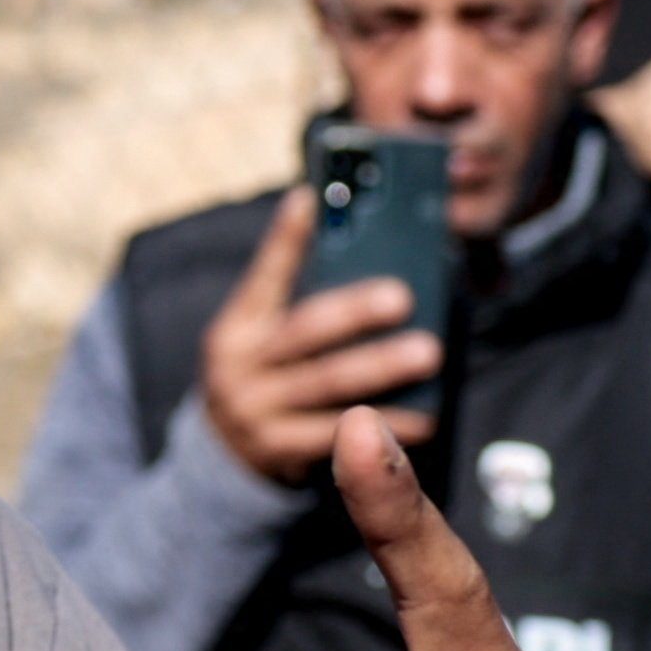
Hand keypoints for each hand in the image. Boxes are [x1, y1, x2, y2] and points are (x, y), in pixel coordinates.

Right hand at [197, 188, 439, 484]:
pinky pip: (338, 434)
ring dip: (380, 367)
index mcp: (238, 326)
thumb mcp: (264, 334)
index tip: (312, 198)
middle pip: (303, 331)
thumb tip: (359, 247)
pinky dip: (386, 424)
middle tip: (402, 296)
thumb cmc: (266, 374)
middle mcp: (239, 365)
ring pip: (326, 384)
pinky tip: (425, 416)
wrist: (223, 451)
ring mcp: (255, 410)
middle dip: (354, 313)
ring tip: (427, 353)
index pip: (264, 274)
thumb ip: (299, 298)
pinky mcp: (278, 451)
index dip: (287, 237)